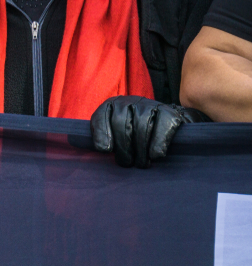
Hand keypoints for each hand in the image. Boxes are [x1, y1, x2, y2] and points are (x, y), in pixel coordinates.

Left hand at [91, 95, 210, 167]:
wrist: (173, 127)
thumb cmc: (139, 136)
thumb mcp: (120, 135)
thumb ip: (107, 138)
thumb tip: (93, 147)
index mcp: (113, 105)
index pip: (101, 116)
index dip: (101, 133)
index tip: (105, 150)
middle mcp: (130, 101)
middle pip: (120, 123)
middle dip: (123, 147)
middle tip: (127, 162)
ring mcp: (150, 105)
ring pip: (140, 126)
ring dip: (140, 149)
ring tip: (141, 163)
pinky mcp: (169, 112)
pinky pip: (161, 127)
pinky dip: (157, 143)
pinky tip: (155, 156)